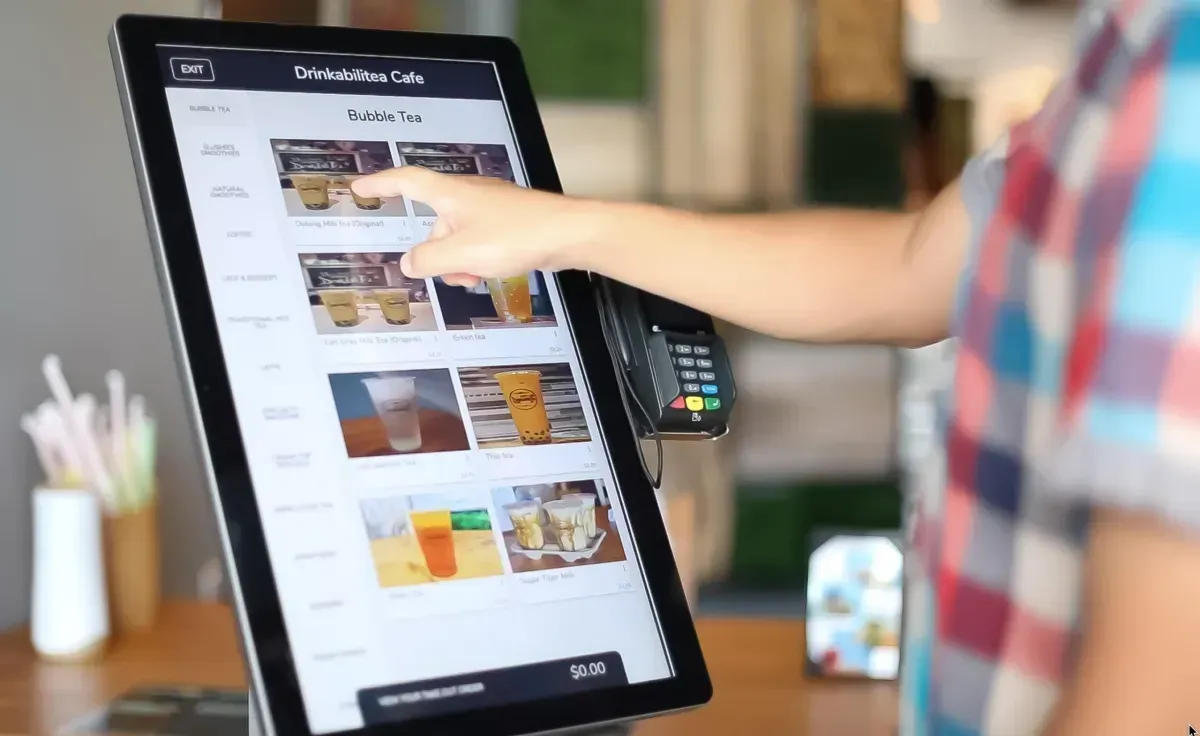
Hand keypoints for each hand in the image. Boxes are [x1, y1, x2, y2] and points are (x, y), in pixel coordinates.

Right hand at [351, 168, 606, 286]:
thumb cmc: (520, 234)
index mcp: (451, 194)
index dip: (381, 184)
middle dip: (438, 253)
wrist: (569, 234)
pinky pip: (479, 242)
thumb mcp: (461, 254)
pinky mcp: (507, 222)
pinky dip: (478, 259)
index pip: (406, 182)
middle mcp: (469, 196)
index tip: (362, 186)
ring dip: (460, 261)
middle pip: (435, 224)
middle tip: (452, 271)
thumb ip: (428, 260)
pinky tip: (492, 271)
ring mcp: (490, 209)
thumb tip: (410, 263)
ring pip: (458, 238)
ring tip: (478, 274)